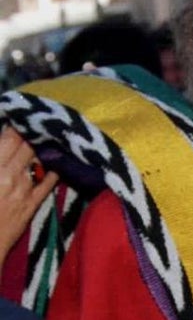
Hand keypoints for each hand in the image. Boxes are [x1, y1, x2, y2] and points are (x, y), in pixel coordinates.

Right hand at [0, 126, 57, 264]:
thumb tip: (4, 145)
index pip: (9, 138)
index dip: (17, 124)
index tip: (22, 115)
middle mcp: (10, 176)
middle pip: (26, 145)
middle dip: (32, 131)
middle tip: (38, 120)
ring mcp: (23, 190)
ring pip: (39, 160)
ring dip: (43, 146)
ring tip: (48, 133)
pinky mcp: (31, 204)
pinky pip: (48, 182)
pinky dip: (54, 168)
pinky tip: (59, 157)